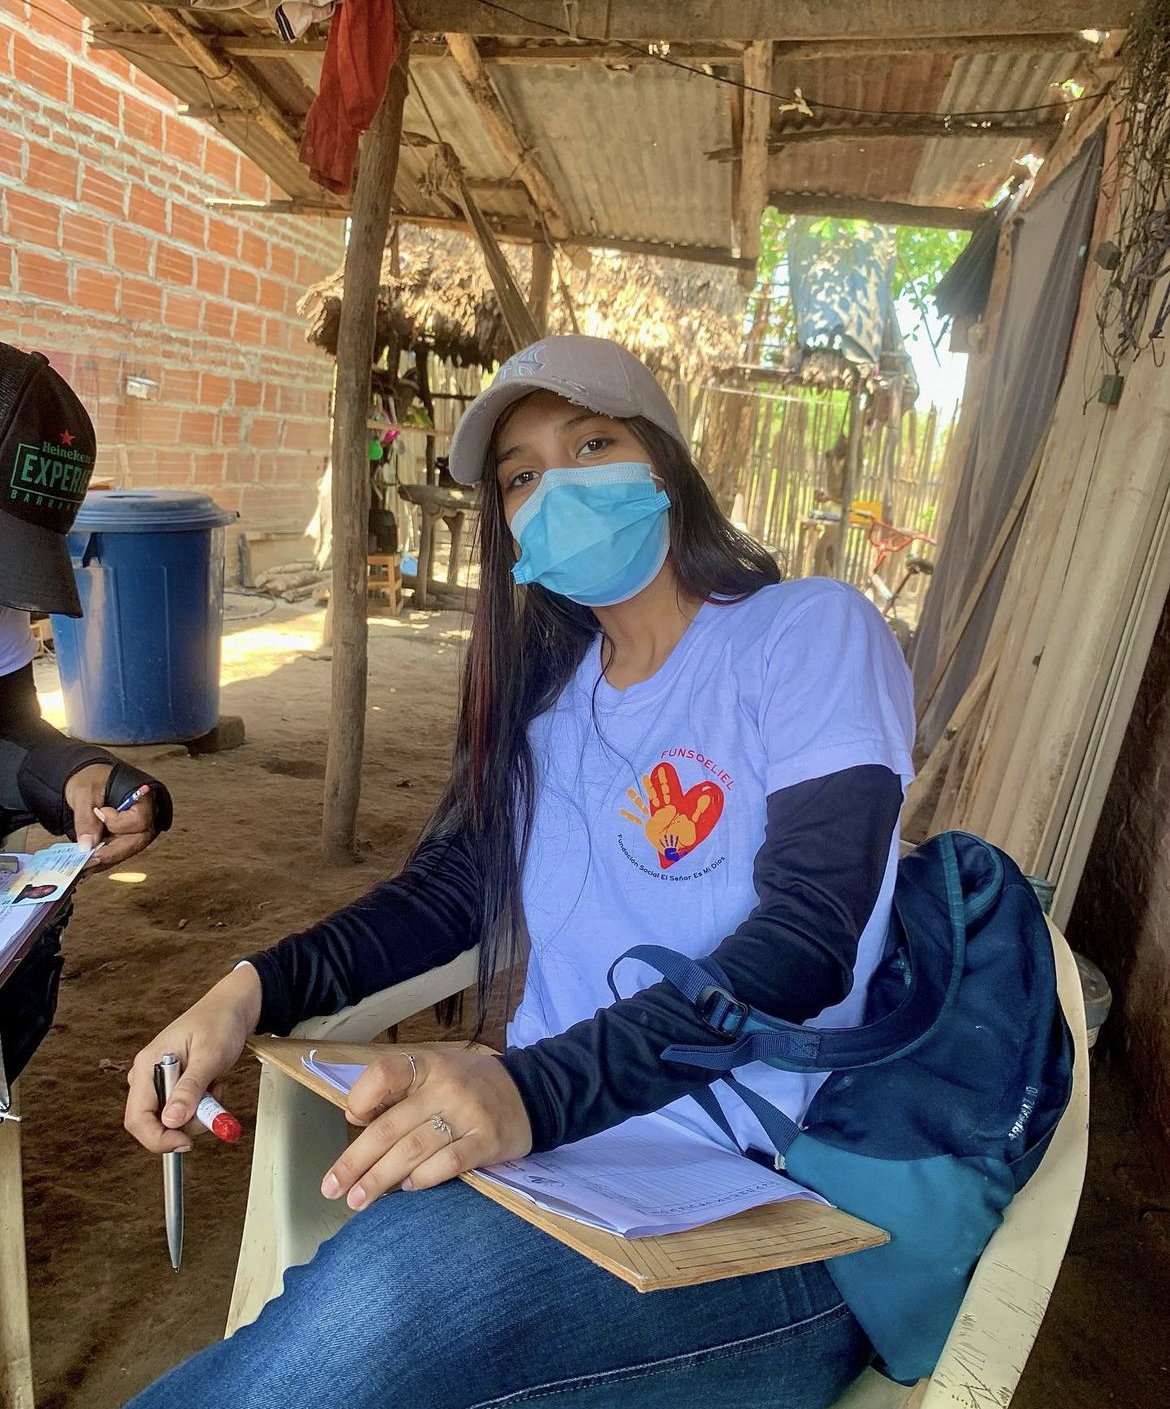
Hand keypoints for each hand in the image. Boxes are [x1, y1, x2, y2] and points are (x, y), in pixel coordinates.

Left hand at [65, 764, 156, 870]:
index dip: (120, 823)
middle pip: (137, 841)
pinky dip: (104, 858)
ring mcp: (138, 828)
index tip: (101, 813)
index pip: (140, 820)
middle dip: (112, 852)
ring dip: (106, 858)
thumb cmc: (92, 779)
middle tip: (88, 860)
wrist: (89, 781)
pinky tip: (88, 862)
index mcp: (143, 797)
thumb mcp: (85, 794)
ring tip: (84, 864)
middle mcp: (147, 815)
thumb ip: (87, 820)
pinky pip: (120, 851)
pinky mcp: (127, 837)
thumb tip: (86, 847)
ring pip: (128, 850)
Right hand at [124, 965, 262, 1153]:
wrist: (232, 1009)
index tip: (185, 1142)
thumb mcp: (209, 1055)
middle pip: (154, 1122)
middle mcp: (148, 1075)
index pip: (137, 1118)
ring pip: (172, 1119)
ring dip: (198, 1113)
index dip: (157, 1138)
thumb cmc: (219, 1023)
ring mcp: (160, 1081)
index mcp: (147, 1066)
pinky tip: (213, 1085)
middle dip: (185, 1124)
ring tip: (215, 1086)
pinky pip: (184, 1110)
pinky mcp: (175, 1085)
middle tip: (212, 1108)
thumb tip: (171, 1121)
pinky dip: (202, 1106)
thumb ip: (191, 1088)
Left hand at [320, 1048, 532, 1209]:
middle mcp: (446, 1086)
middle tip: (332, 1188)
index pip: (384, 1074)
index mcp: (429, 1065)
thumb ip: (400, 1090)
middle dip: (355, 1161)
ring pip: (412, 1150)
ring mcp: (467, 1114)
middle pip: (390, 1126)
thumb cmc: (472, 1085)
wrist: (532, 1091)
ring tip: (358, 1200)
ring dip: (379, 1180)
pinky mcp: (486, 1141)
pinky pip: (446, 1164)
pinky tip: (406, 1190)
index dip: (361, 1098)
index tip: (350, 1122)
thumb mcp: (437, 1071)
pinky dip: (421, 1180)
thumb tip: (355, 1117)